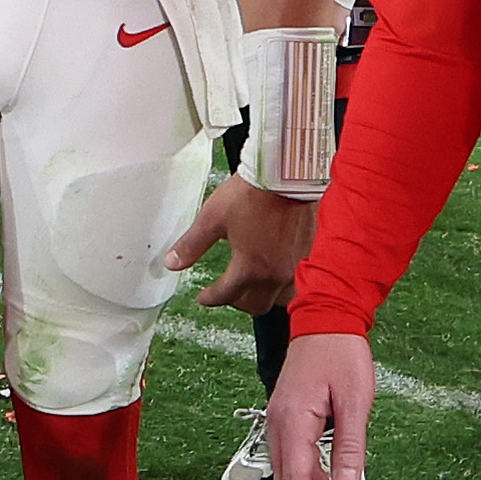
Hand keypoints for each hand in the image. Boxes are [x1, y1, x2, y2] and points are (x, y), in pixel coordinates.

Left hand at [164, 172, 312, 312]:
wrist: (287, 174)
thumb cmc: (251, 193)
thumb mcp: (212, 218)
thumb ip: (192, 245)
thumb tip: (172, 263)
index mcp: (250, 268)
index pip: (226, 295)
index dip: (210, 298)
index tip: (204, 296)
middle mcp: (275, 273)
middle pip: (255, 305)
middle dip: (237, 302)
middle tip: (226, 292)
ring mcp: (295, 265)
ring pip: (279, 298)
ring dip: (263, 295)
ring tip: (252, 283)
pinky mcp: (308, 253)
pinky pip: (294, 280)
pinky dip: (281, 282)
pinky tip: (274, 267)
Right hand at [265, 331, 376, 479]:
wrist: (325, 318)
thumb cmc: (342, 354)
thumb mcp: (355, 401)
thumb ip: (349, 447)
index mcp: (294, 422)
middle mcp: (278, 425)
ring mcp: (278, 422)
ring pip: (288, 473)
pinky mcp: (284, 418)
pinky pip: (291, 458)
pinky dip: (308, 479)